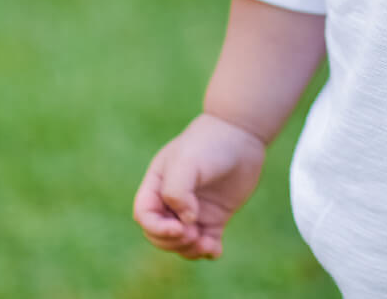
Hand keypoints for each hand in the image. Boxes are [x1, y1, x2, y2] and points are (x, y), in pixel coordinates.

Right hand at [132, 113, 266, 260]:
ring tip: (207, 243)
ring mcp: (193, 211)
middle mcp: (172, 201)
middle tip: (194, 234)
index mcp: (156, 186)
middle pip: (160, 235)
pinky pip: (205, 242)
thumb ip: (176, 191)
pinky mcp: (214, 217)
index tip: (178, 227)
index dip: (156, 228)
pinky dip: (208, 251)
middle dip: (173, 241)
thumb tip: (186, 220)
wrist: (241, 135)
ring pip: (182, 243)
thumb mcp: (186, 162)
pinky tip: (215, 250)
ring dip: (190, 250)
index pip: (144, 216)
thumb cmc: (208, 144)